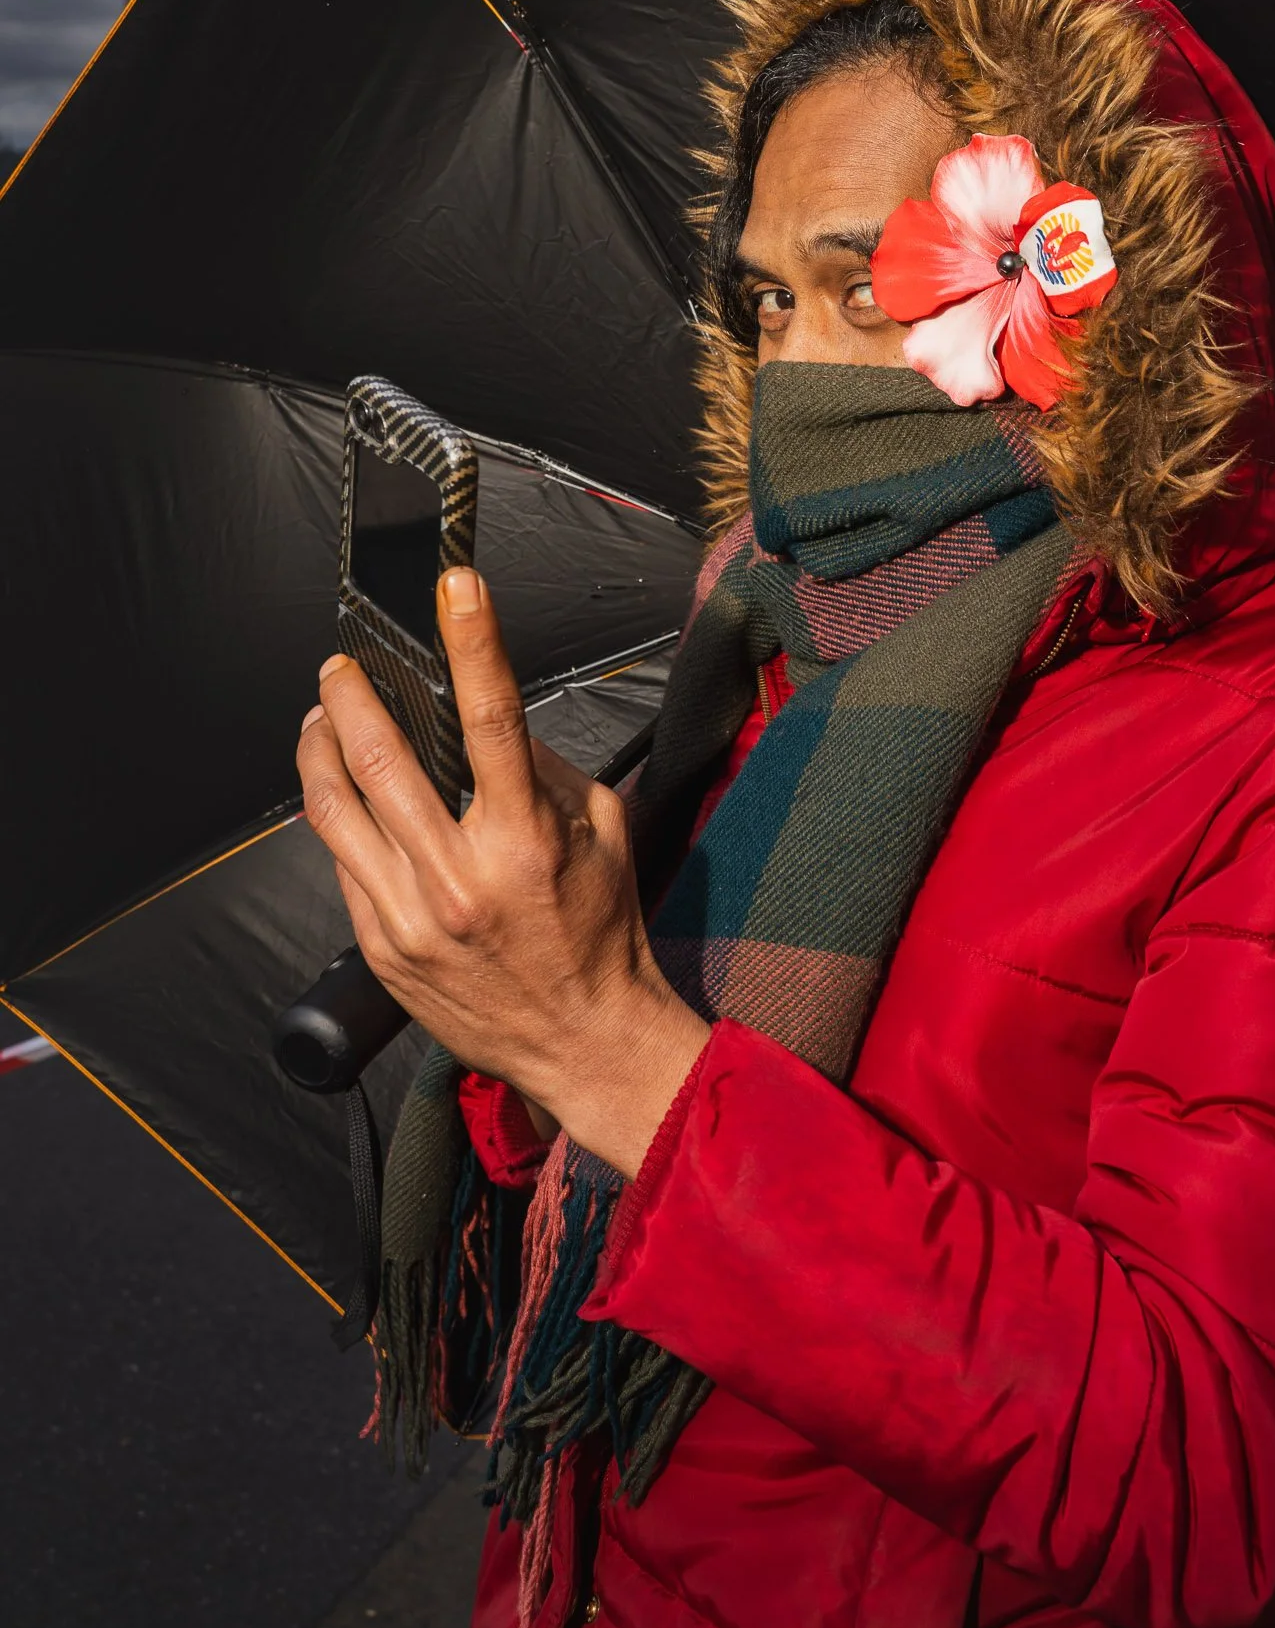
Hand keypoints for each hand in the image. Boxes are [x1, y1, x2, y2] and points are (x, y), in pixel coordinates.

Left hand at [295, 565, 708, 1177]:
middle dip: (351, 694)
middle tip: (342, 665)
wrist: (584, 1041)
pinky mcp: (382, 947)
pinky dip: (337, 817)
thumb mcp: (603, 836)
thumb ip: (549, 774)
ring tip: (319, 719)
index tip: (455, 586)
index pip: (491, 717)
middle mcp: (459, 875)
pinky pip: (342, 864)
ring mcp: (410, 916)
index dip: (471, 641)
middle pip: (380, 757)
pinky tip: (341, 798)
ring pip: (335, 809)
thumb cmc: (600, 936)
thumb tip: (496, 724)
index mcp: (526, 839)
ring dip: (319, 749)